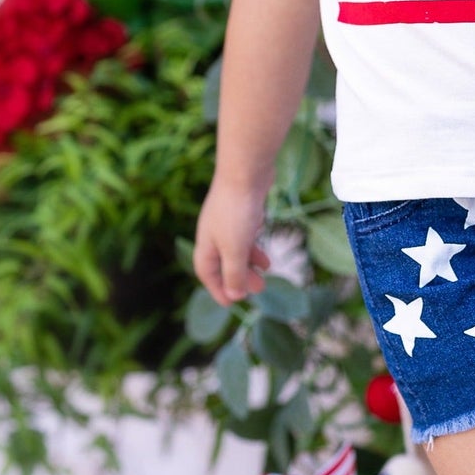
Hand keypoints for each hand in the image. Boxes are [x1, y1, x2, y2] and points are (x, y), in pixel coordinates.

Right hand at [194, 178, 270, 305]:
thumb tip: (236, 295)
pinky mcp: (243, 210)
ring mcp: (228, 220)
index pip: (206, 272)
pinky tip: (267, 251)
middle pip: (224, 262)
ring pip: (238, 248)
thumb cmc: (236, 211)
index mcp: (206, 243)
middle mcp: (214, 232)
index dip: (217, 289)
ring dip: (251, 262)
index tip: (231, 303)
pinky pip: (247, 235)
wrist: (245, 171)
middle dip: (240, 278)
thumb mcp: (235, 249)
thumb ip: (234, 274)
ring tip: (268, 271)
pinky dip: (256, 246)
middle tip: (260, 289)